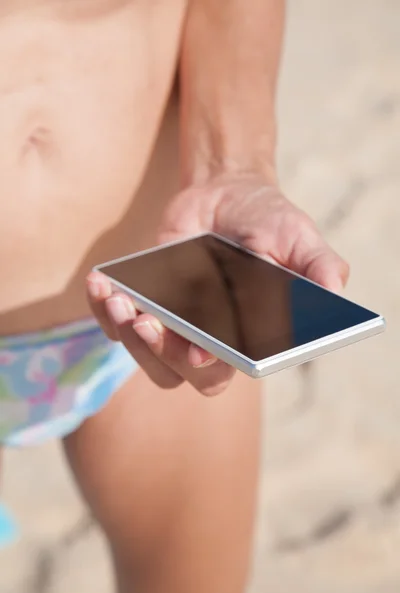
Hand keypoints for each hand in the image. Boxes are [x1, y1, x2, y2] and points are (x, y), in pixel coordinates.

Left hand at [87, 174, 348, 395]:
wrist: (227, 194)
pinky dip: (104, 308)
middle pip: (178, 373)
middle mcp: (208, 338)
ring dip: (127, 334)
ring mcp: (173, 322)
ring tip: (120, 297)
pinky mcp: (144, 302)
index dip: (210, 367)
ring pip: (144, 354)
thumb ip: (318, 265)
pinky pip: (116, 321)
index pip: (227, 369)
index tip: (199, 351)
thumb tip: (334, 291)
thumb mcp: (297, 235)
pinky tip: (103, 283)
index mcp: (246, 335)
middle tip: (148, 321)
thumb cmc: (268, 221)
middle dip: (160, 353)